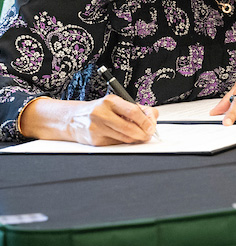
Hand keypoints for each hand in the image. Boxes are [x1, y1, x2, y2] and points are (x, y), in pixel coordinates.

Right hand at [20, 95, 158, 144]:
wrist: (72, 119)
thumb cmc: (98, 111)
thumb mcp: (116, 104)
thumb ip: (137, 109)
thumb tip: (153, 117)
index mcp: (110, 101)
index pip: (133, 111)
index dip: (146, 121)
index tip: (152, 126)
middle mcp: (101, 113)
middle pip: (129, 127)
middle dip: (143, 133)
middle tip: (148, 135)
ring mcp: (96, 127)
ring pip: (124, 138)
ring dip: (135, 139)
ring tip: (137, 136)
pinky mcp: (94, 140)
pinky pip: (116, 144)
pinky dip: (123, 142)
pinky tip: (122, 137)